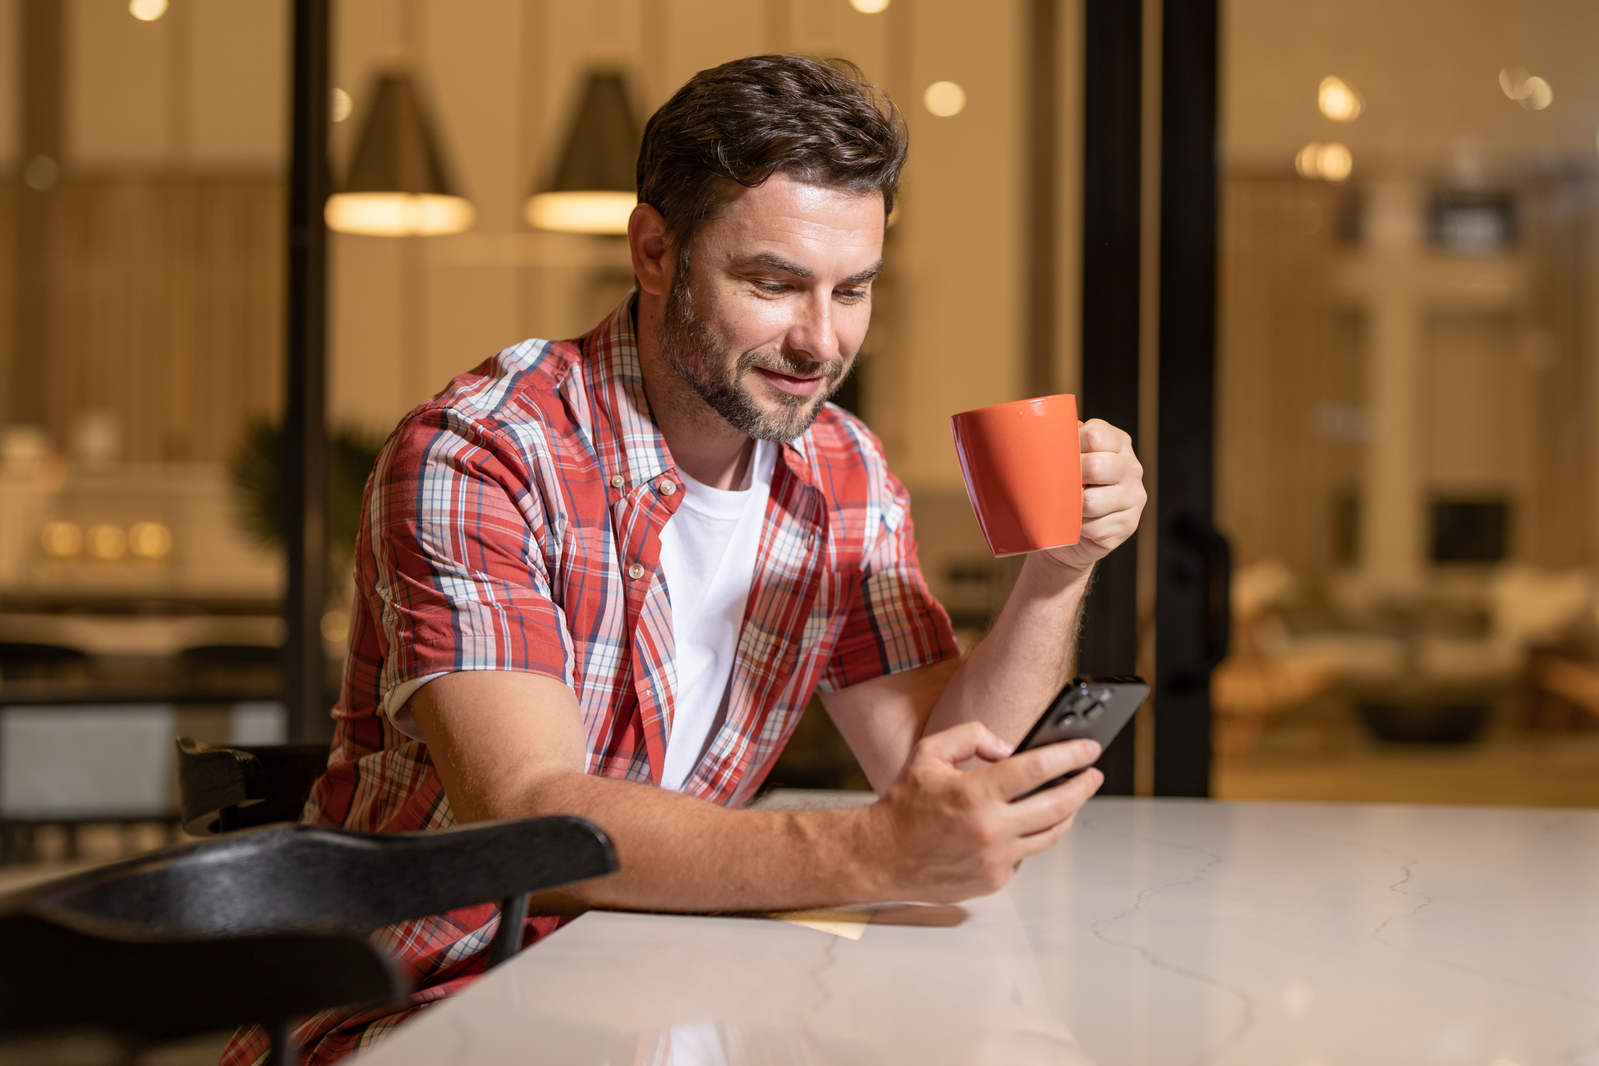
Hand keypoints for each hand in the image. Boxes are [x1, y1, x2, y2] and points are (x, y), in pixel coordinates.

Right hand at [863, 721, 1102, 902]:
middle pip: (1058, 805)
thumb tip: (1009, 748)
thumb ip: (971, 736)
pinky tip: (1025, 823)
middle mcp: (990, 828)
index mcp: (975, 793)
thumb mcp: (929, 752)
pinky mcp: (994, 880)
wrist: (881, 856)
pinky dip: (1029, 836)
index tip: (1090, 748)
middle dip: (1084, 786)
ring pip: (1050, 834)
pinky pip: (1025, 855)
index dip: (1070, 755)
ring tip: (1071, 797)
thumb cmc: (905, 804)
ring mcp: (995, 859)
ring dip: (1068, 813)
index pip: (1038, 768)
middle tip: (1094, 774)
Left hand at [1042, 419, 1145, 572]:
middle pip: (1095, 466)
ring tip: (1065, 507)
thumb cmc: (1063, 491)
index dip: (1069, 447)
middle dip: (1068, 478)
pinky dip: (1078, 529)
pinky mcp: (1128, 525)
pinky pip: (1094, 527)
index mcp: (1118, 443)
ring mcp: (1134, 497)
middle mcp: (1132, 468)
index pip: (1095, 435)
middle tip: (1056, 486)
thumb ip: (1059, 446)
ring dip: (1071, 508)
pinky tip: (1077, 526)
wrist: (1071, 536)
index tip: (1054, 458)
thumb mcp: (1065, 461)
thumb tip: (1027, 436)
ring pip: (1091, 501)